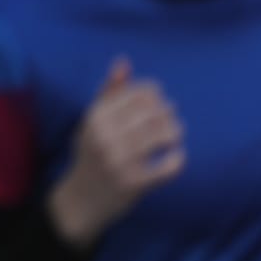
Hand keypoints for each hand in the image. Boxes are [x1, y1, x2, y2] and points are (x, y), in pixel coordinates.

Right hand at [48, 59, 184, 249]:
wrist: (82, 199)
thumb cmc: (91, 153)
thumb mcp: (92, 121)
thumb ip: (109, 92)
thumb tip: (124, 61)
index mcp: (94, 117)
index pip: (138, 93)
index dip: (154, 93)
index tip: (158, 100)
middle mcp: (105, 137)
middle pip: (154, 113)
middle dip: (168, 113)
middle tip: (170, 119)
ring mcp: (120, 161)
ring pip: (164, 136)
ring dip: (175, 132)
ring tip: (174, 135)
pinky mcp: (135, 183)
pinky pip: (169, 166)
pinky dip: (178, 160)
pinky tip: (175, 157)